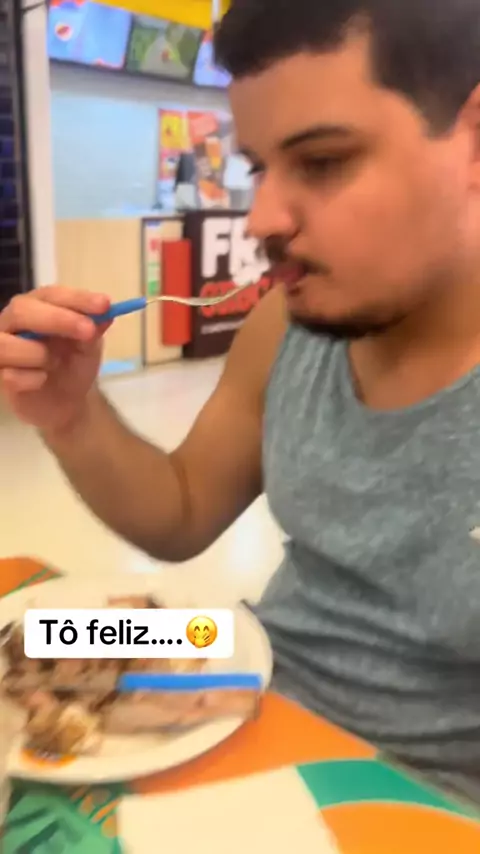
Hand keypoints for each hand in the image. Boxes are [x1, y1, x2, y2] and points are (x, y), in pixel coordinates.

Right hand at [0, 287, 111, 432]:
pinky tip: (42, 380)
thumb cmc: (73, 364)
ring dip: (39, 354)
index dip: (77, 298)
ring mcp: (2, 348)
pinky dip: (33, 379)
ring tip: (55, 363)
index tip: (104, 305)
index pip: (51, 294)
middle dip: (57, 319)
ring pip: (6, 343)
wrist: (66, 401)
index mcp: (37, 306)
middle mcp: (13, 322)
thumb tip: (106, 311)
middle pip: (21, 309)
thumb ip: (93, 329)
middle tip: (88, 331)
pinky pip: (10, 376)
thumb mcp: (89, 346)